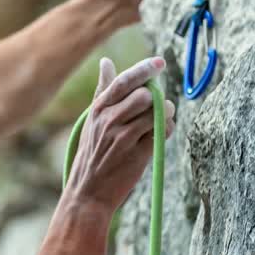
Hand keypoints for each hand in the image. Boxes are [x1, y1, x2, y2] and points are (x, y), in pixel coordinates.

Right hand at [65, 57, 174, 213]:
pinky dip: (166, 129)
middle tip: (157, 104)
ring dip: (166, 112)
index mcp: (98, 110)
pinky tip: (159, 133)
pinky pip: (162, 132)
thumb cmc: (91, 154)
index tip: (160, 62)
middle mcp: (109, 122)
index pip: (123, 81)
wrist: (88, 192)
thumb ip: (102, 91)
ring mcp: (123, 139)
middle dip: (156, 97)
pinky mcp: (138, 155)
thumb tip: (106, 62)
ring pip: (156, 113)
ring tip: (160, 119)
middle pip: (144, 96)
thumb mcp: (91, 120)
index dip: (144, 69)